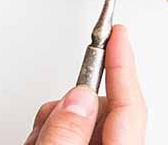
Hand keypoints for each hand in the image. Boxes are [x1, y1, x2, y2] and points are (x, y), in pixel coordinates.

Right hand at [25, 25, 146, 144]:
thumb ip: (68, 130)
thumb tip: (79, 97)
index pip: (129, 101)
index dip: (122, 63)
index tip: (119, 33)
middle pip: (101, 106)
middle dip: (68, 104)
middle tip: (47, 121)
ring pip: (80, 116)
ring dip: (54, 121)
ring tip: (38, 141)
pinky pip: (69, 130)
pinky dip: (51, 131)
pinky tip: (39, 144)